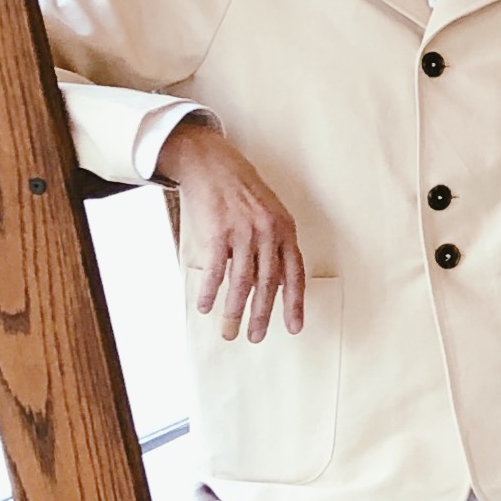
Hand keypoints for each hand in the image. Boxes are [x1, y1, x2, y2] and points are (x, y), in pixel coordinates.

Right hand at [156, 121, 304, 342]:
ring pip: (241, 282)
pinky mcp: (218, 232)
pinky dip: (210, 291)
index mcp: (285, 230)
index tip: (294, 327)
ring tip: (230, 330)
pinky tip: (205, 306)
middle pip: (268, 283)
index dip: (294, 302)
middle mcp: (267, 233)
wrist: (213, 164)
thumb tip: (273, 283)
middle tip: (256, 336)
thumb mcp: (268, 214)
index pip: (294, 273)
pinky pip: (214, 270)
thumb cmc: (241, 192)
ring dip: (234, 311)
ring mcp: (243, 232)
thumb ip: (273, 246)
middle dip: (262, 314)